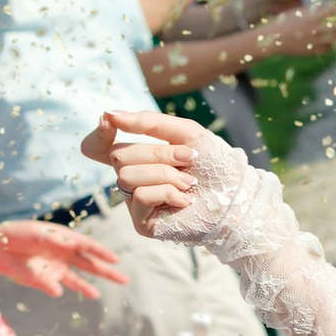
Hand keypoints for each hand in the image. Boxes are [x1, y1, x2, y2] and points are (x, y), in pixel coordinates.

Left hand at [0, 219, 126, 301]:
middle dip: (106, 271)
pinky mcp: (45, 280)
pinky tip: (58, 290)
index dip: (102, 252)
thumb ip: (53, 239)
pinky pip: (56, 286)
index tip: (115, 259)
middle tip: (125, 279)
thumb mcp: (34, 233)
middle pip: (90, 264)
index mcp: (65, 238)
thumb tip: (71, 245)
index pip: (88, 246)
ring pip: (77, 279)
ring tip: (99, 295)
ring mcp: (56, 268)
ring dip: (88, 287)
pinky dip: (58, 289)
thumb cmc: (16, 235)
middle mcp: (64, 254)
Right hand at [81, 103, 230, 236]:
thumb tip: (109, 114)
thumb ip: (147, 122)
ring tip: (189, 182)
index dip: (99, 133)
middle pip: (118, 155)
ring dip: (165, 174)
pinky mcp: (142, 222)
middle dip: (157, 153)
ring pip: (126, 175)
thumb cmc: (214, 163)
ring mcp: (134, 201)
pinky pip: (140, 196)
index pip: (99, 146)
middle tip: (188, 160)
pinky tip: (185, 199)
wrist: (237, 195)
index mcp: (137, 156)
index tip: (110, 121)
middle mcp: (131, 178)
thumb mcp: (185, 132)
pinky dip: (167, 192)